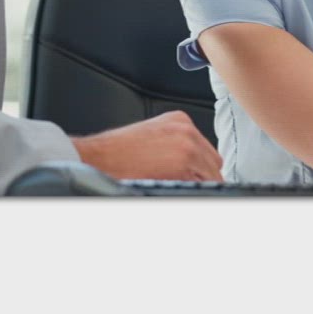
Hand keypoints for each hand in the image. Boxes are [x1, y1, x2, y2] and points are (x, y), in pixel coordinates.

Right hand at [71, 111, 221, 180]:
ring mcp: (187, 147)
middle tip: (186, 187)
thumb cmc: (118, 150)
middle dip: (203, 178)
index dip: (202, 168)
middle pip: (213, 163)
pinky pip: (201, 187)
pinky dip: (192, 193)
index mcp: (180, 120)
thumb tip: (191, 164)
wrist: (99, 156)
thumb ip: (175, 143)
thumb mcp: (152, 135)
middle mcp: (187, 130)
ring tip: (176, 189)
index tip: (196, 177)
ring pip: (211, 177)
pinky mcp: (183, 166)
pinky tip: (175, 192)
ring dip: (198, 187)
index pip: (207, 149)